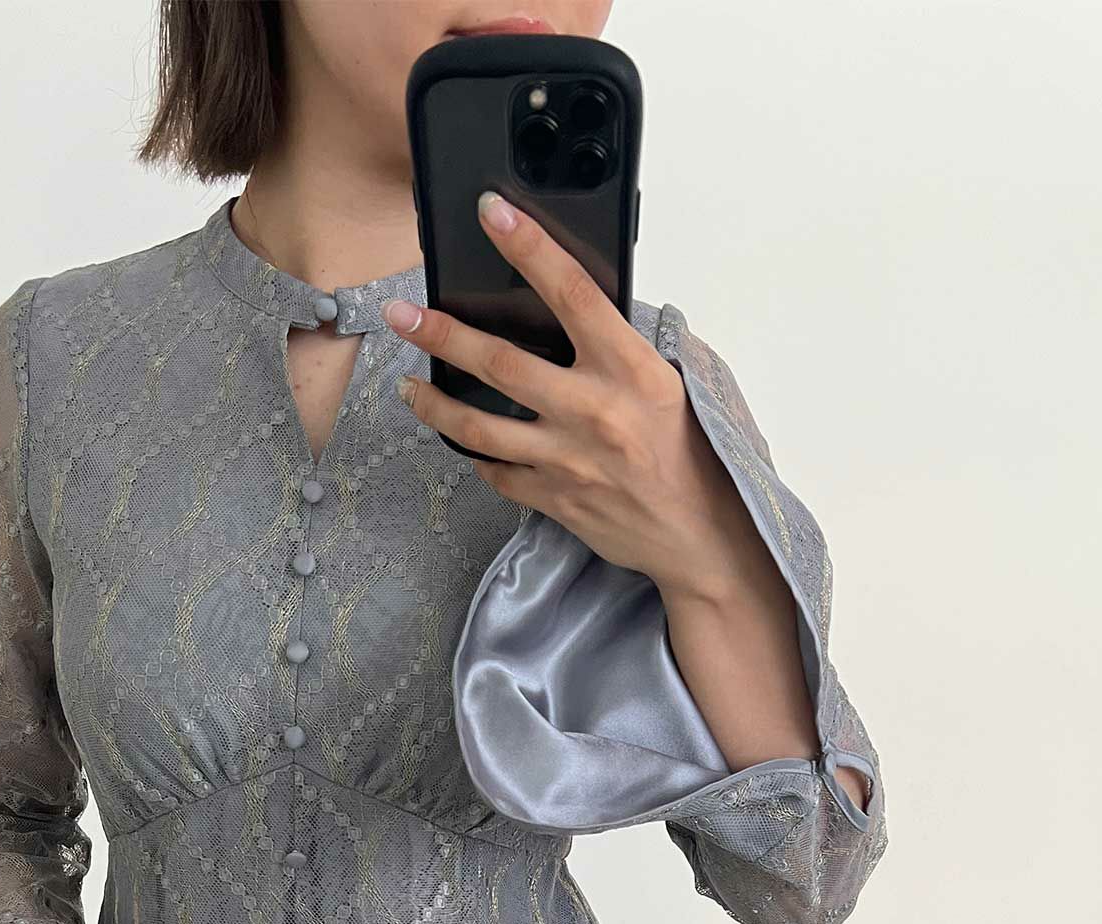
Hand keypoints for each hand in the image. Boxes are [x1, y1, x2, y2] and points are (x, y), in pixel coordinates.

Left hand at [382, 188, 763, 603]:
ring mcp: (568, 459)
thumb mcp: (666, 385)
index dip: (529, 247)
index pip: (571, 293)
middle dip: (442, 334)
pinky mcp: (554, 499)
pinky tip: (460, 439)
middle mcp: (593, 410)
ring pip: (479, 428)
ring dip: (435, 403)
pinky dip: (475, 454)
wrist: (700, 534)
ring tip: (407, 387)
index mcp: (629, 369)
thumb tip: (568, 314)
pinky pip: (497, 472)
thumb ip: (615, 352)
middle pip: (500, 364)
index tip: (492, 212)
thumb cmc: (688, 453)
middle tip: (401, 314)